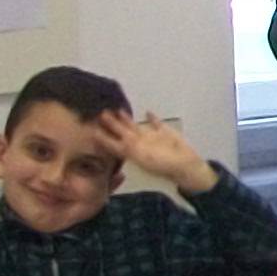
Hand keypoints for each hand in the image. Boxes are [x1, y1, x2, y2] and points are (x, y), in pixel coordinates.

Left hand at [98, 108, 214, 195]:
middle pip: (121, 131)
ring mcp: (151, 137)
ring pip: (135, 126)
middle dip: (111, 123)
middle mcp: (138, 143)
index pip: (113, 142)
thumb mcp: (142, 158)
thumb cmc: (164, 164)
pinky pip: (155, 123)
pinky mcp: (164, 132)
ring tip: (117, 109)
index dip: (103, 136)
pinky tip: (147, 111)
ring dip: (126, 118)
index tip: (91, 128)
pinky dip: (151, 117)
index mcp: (132, 150)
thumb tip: (115, 138)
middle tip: (100, 113)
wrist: (186, 165)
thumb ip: (129, 147)